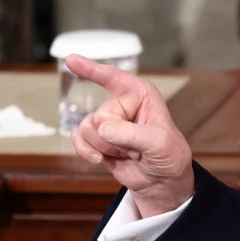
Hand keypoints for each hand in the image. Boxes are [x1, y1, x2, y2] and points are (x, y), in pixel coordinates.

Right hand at [67, 54, 193, 215]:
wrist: (161, 181)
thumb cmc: (168, 155)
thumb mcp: (159, 143)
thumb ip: (132, 134)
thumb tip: (103, 129)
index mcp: (140, 94)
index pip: (113, 78)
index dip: (92, 69)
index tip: (70, 59)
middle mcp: (121, 103)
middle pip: (100, 115)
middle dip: (117, 138)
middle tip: (137, 147)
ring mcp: (106, 121)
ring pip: (87, 129)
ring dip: (107, 148)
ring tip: (128, 152)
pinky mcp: (95, 138)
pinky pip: (78, 139)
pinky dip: (87, 152)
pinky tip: (101, 160)